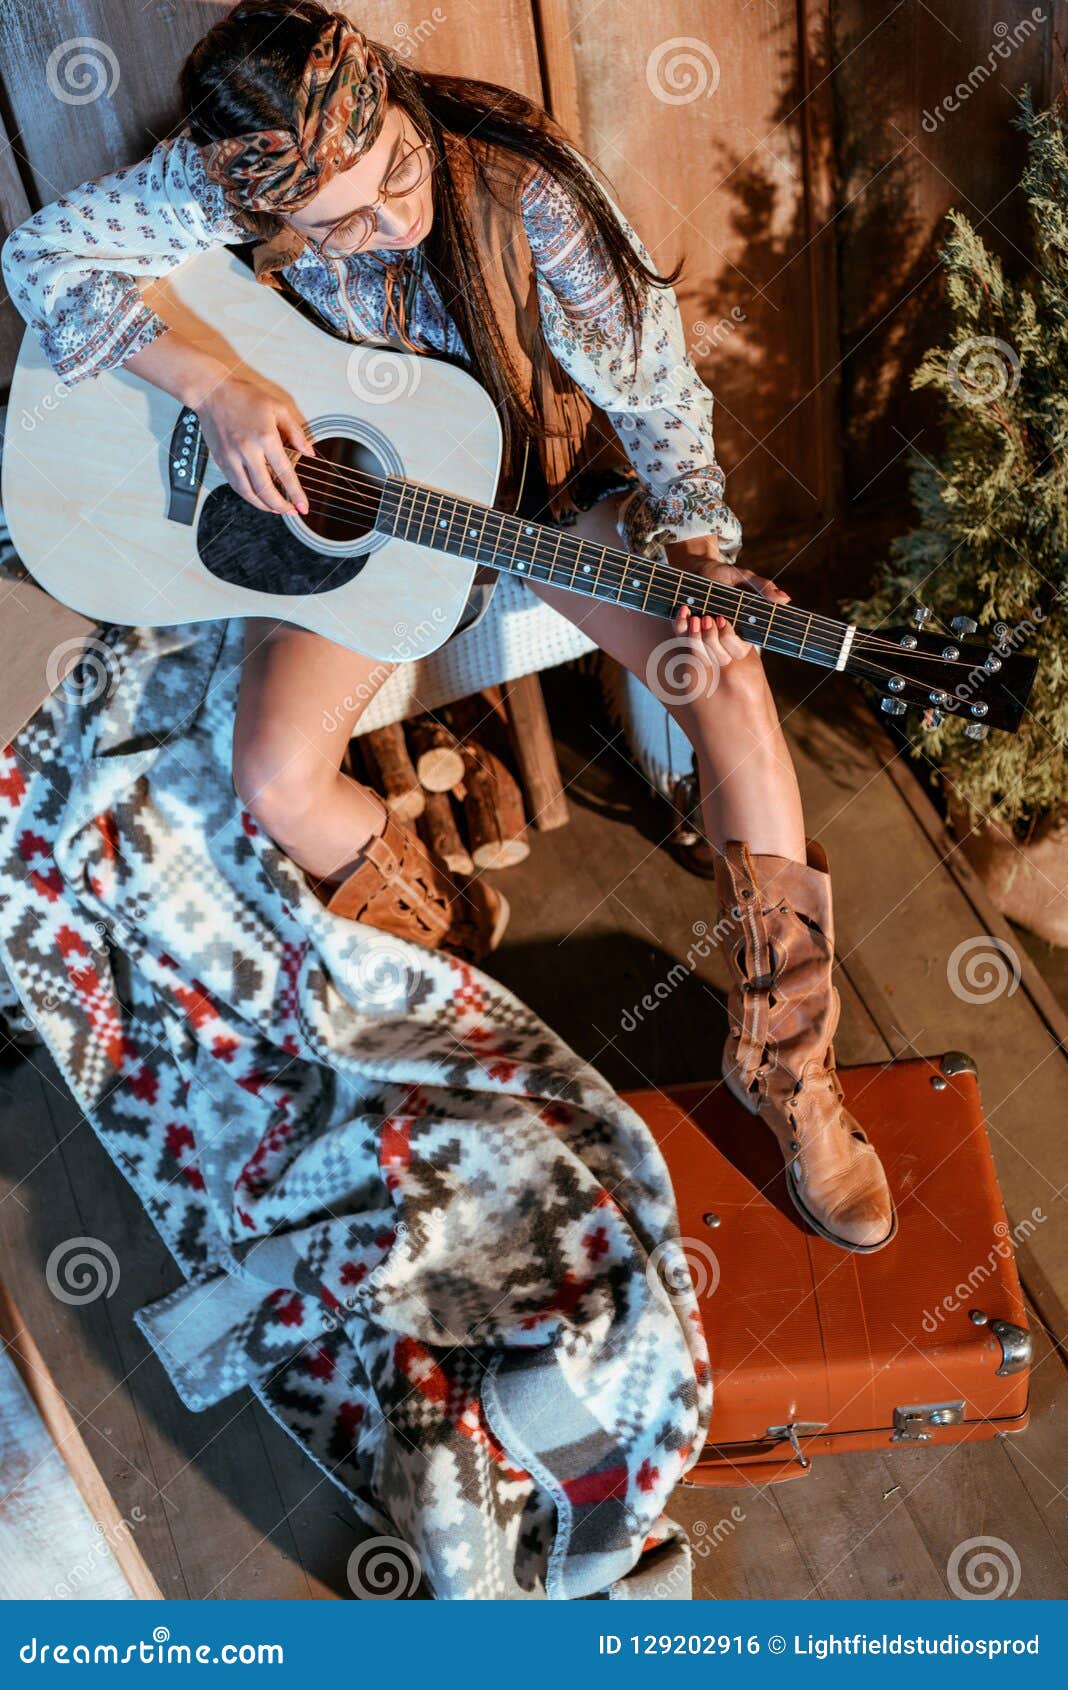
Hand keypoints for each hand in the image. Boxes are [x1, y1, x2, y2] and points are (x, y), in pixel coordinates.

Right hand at [197, 374, 315, 515]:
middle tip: (291, 512)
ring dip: (264, 505)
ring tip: (276, 509)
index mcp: (265, 438)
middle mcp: (247, 450)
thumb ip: (295, 431)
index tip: (303, 507)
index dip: (296, 494)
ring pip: (248, 492)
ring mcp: (232, 457)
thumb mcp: (278, 408)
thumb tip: (309, 452)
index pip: (285, 473)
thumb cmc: (244, 397)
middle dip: (281, 505)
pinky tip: (258, 498)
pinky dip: (248, 496)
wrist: (212, 393)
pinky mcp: (221, 460)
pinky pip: (236, 485)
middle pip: (265, 489)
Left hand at [665, 532, 789, 664]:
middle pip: (720, 658)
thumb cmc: (725, 575)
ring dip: (695, 638)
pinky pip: (680, 638)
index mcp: (741, 632)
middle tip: (710, 617)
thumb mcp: (744, 578)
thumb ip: (762, 588)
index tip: (722, 620)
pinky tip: (684, 610)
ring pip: (699, 654)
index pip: (739, 650)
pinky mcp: (685, 631)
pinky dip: (680, 626)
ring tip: (696, 617)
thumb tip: (785, 599)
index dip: (729, 640)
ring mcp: (702, 639)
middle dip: (712, 641)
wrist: (698, 568)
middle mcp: (722, 641)